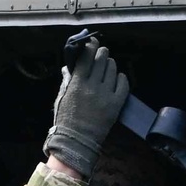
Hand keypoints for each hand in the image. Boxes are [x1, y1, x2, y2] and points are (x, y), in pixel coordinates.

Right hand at [43, 38, 128, 181]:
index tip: (92, 43)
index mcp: (77, 84)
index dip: (90, 46)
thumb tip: (71, 64)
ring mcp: (106, 95)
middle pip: (101, 58)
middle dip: (101, 54)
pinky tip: (116, 79)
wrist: (77, 143)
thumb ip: (68, 80)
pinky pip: (123, 82)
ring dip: (110, 65)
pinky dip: (120, 78)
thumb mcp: (62, 98)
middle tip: (100, 55)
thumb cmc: (66, 120)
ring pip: (112, 68)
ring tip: (106, 69)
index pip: (86, 56)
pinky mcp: (116, 104)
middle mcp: (92, 87)